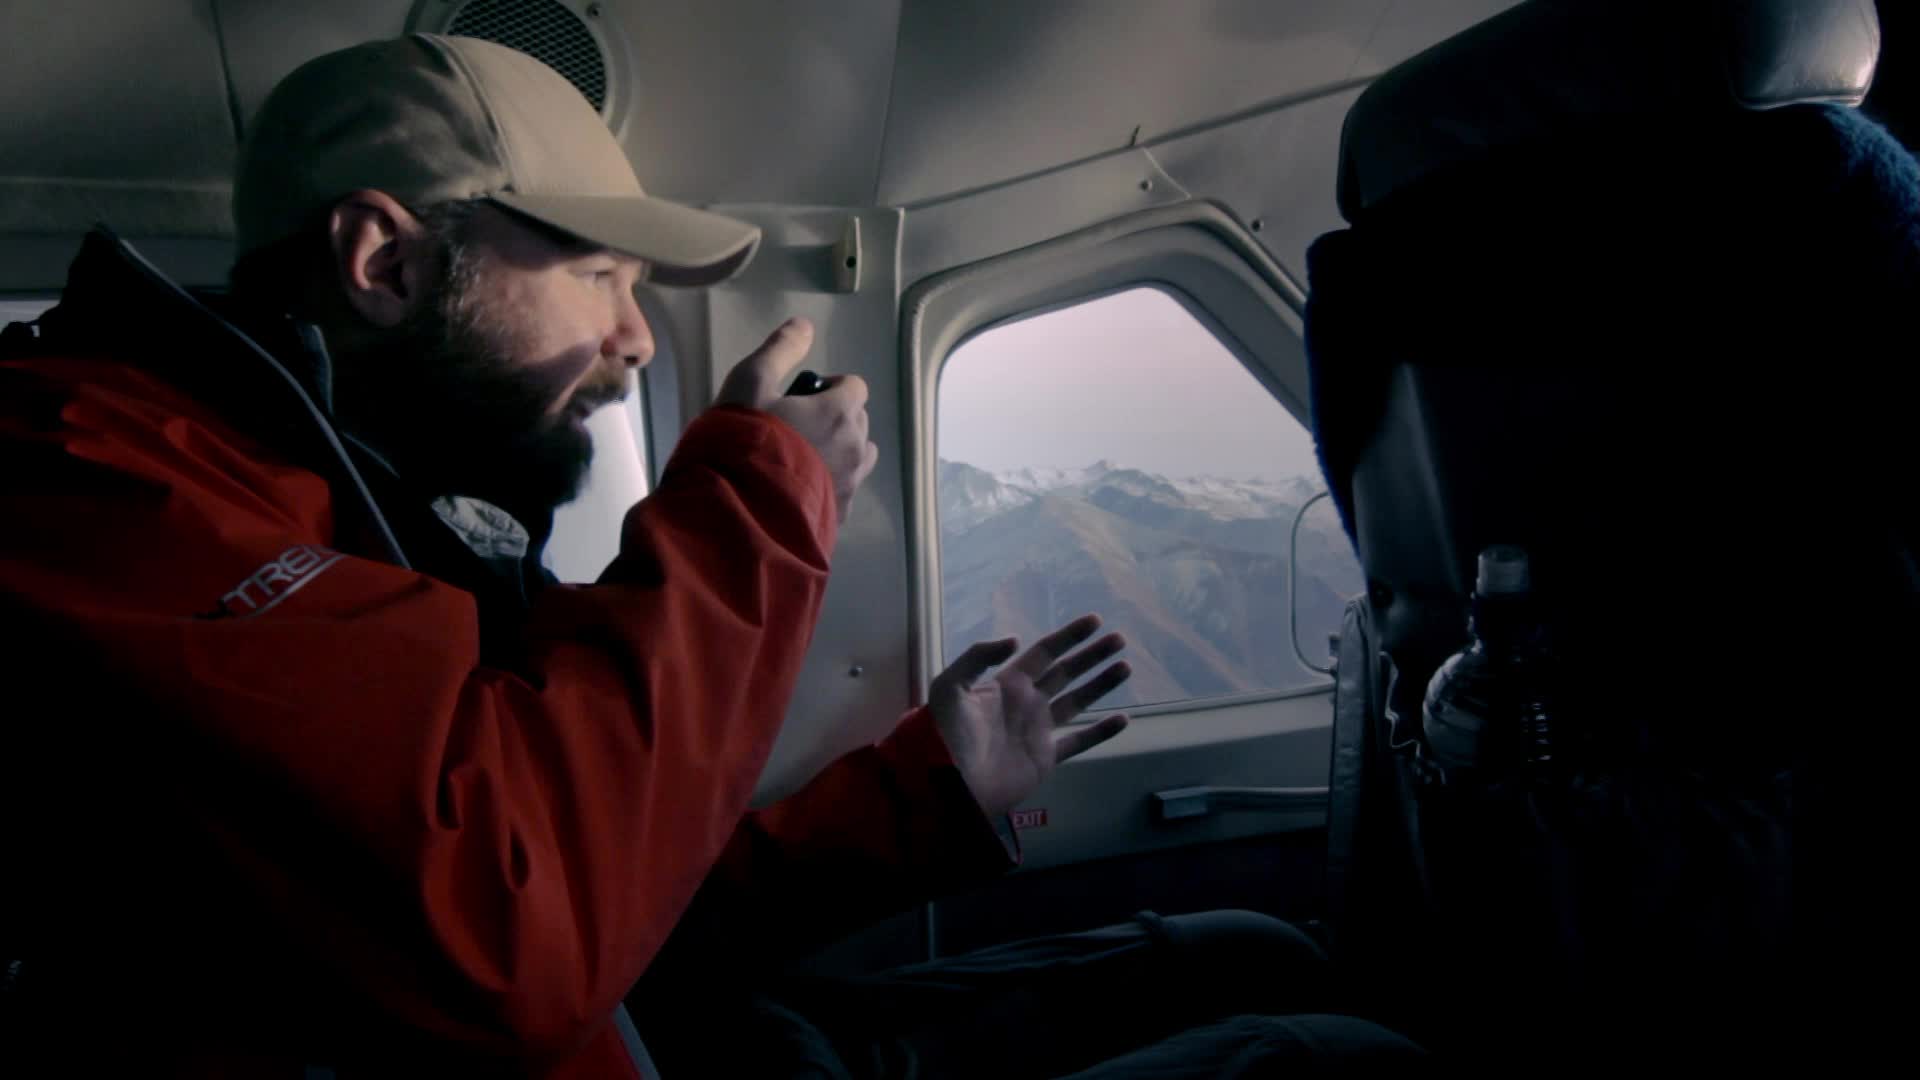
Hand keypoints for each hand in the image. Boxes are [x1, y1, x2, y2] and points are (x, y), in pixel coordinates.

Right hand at [713, 318, 878, 521]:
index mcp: (840, 411)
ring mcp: (850, 484)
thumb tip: (804, 325)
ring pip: (858, 458)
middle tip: (796, 427)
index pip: (855, 386)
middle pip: (858, 421)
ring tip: (802, 459)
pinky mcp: (840, 515)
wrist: (740, 506)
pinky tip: (798, 490)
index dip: (832, 387)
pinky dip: (830, 485)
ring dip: (840, 452)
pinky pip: (844, 491)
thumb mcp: (750, 382)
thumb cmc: (745, 437)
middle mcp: (855, 447)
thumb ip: (780, 350)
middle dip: (836, 418)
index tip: (803, 397)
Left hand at [929, 614, 1131, 818]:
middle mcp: (1027, 702)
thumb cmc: (945, 735)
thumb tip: (1016, 639)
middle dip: (1092, 655)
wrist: (948, 784)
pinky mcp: (1044, 758)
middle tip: (1119, 640)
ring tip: (1125, 667)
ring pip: (1078, 701)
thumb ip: (977, 657)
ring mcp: (1038, 730)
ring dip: (1101, 684)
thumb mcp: (950, 687)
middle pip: (1066, 672)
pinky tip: (1123, 720)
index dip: (1069, 636)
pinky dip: (1101, 732)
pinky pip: (1079, 741)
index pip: (1045, 652)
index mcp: (1008, 683)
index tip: (1094, 621)